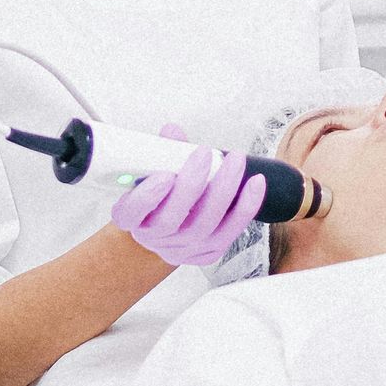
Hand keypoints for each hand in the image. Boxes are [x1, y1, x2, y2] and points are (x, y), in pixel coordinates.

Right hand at [109, 130, 266, 269]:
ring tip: (235, 160)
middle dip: (191, 184)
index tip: (164, 175)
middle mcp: (152, 238)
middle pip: (171, 220)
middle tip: (205, 153)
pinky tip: (256, 183)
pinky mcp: (206, 254)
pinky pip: (229, 232)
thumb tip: (173, 131)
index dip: (147, 197)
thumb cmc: (160, 191)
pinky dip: (245, 207)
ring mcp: (180, 250)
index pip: (130, 212)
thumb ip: (161, 152)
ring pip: (203, 226)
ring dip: (223, 190)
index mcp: (129, 217)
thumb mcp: (152, 169)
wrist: (168, 225)